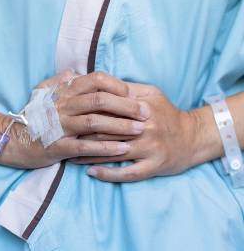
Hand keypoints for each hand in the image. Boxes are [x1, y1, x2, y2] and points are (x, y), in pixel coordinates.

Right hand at [0, 71, 149, 168]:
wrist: (11, 140)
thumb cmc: (30, 117)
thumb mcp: (41, 94)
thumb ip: (58, 81)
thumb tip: (73, 71)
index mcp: (63, 92)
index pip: (95, 80)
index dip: (117, 86)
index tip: (134, 95)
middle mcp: (63, 106)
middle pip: (100, 100)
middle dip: (127, 106)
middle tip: (146, 112)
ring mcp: (60, 126)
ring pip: (96, 121)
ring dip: (121, 125)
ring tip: (141, 129)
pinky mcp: (59, 146)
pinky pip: (86, 145)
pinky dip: (106, 147)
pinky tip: (123, 150)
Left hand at [71, 83, 202, 181]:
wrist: (194, 137)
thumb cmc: (167, 112)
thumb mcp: (150, 93)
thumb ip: (125, 88)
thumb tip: (97, 82)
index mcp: (141, 108)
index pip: (107, 109)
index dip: (85, 112)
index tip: (67, 115)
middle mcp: (145, 128)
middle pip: (106, 131)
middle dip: (81, 134)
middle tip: (60, 137)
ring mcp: (149, 149)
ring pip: (112, 152)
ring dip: (87, 155)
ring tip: (68, 155)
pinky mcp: (153, 166)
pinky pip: (126, 173)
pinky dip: (107, 173)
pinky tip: (90, 172)